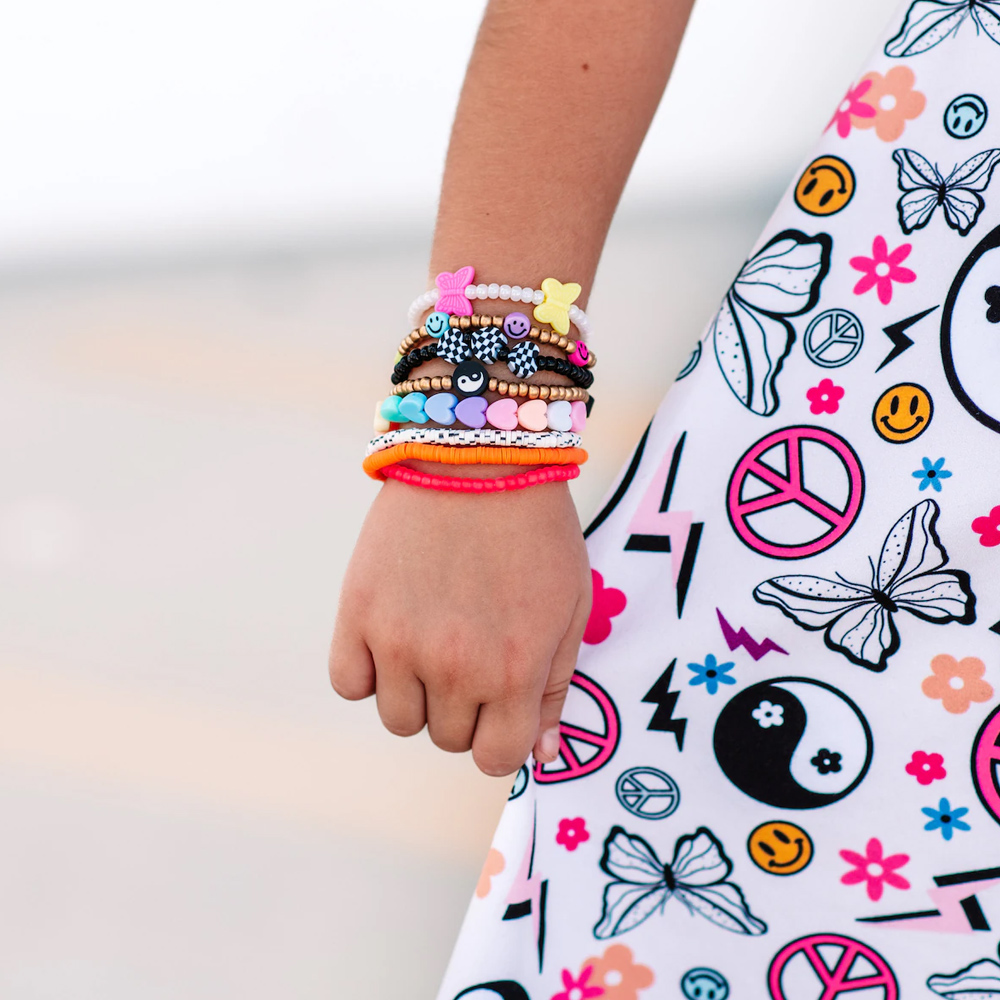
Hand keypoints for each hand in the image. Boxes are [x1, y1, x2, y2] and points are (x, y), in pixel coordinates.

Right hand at [329, 477, 591, 775]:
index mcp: (512, 670)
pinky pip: (348, 684)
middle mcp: (453, 667)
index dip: (501, 737)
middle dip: (463, 708)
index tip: (500, 705)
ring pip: (398, 718)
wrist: (477, 457)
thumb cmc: (535, 531)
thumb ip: (555, 688)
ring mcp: (398, 642)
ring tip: (432, 640)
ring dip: (417, 693)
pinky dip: (368, 672)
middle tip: (471, 653)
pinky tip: (392, 635)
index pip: (495, 758)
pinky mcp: (357, 611)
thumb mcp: (569, 608)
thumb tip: (541, 756)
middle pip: (446, 738)